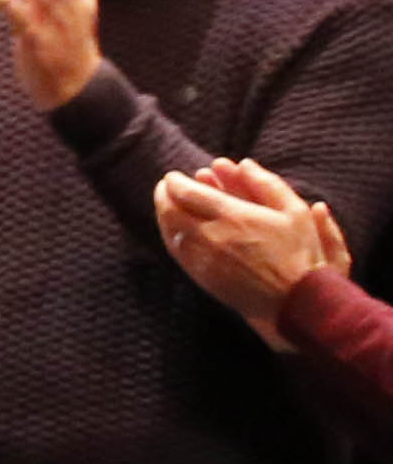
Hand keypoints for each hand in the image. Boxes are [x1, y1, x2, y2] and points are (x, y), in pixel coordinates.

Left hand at [155, 156, 351, 337]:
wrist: (294, 300)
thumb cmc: (300, 253)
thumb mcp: (295, 211)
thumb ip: (266, 184)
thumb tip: (243, 163)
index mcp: (233, 216)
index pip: (187, 193)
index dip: (175, 182)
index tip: (174, 176)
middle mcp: (210, 236)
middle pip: (170, 210)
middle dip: (163, 195)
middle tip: (164, 187)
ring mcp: (202, 258)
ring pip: (169, 231)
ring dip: (163, 214)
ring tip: (166, 204)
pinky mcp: (201, 276)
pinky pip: (176, 251)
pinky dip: (170, 235)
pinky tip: (174, 229)